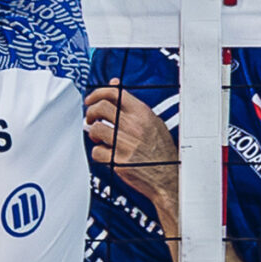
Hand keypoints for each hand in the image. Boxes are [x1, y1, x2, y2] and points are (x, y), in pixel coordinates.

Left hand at [86, 85, 178, 210]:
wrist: (169, 177)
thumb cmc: (161, 151)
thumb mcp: (153, 121)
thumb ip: (132, 104)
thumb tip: (114, 84)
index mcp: (143, 114)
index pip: (114, 93)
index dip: (97, 94)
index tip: (91, 100)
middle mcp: (134, 127)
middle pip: (101, 108)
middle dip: (91, 112)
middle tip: (91, 118)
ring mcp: (126, 144)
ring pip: (96, 129)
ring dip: (93, 133)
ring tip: (99, 137)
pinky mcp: (119, 161)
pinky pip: (97, 152)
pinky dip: (98, 153)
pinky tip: (106, 153)